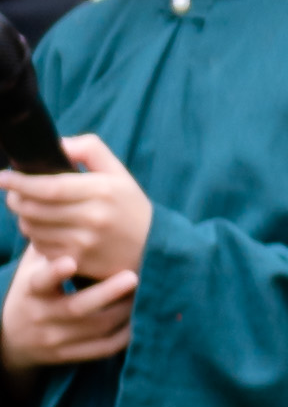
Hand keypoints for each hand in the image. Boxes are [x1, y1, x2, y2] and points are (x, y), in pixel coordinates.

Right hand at [1, 240, 135, 374]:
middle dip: (107, 293)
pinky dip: (124, 335)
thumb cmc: (32, 288)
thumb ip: (48, 242)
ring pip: (96, 329)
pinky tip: (139, 317)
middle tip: (133, 276)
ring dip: (123, 311)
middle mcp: (42, 317)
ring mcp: (56, 340)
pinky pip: (103, 349)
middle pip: (77, 309)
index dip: (54, 273)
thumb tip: (63, 202)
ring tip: (144, 291)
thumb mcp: (31, 266)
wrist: (13, 337)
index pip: (40, 282)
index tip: (70, 260)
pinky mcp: (71, 356)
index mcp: (31, 291)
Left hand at [3, 133, 149, 290]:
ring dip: (24, 219)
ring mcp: (84, 243)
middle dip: (15, 199)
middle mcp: (92, 218)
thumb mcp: (118, 172)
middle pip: (34, 209)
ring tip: (30, 211)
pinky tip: (45, 230)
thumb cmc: (130, 206)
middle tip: (12, 193)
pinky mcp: (79, 262)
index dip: (19, 182)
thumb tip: (58, 144)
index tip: (1, 177)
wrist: (154, 249)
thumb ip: (89, 149)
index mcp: (101, 190)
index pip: (48, 187)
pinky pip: (42, 249)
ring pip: (33, 229)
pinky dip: (36, 238)